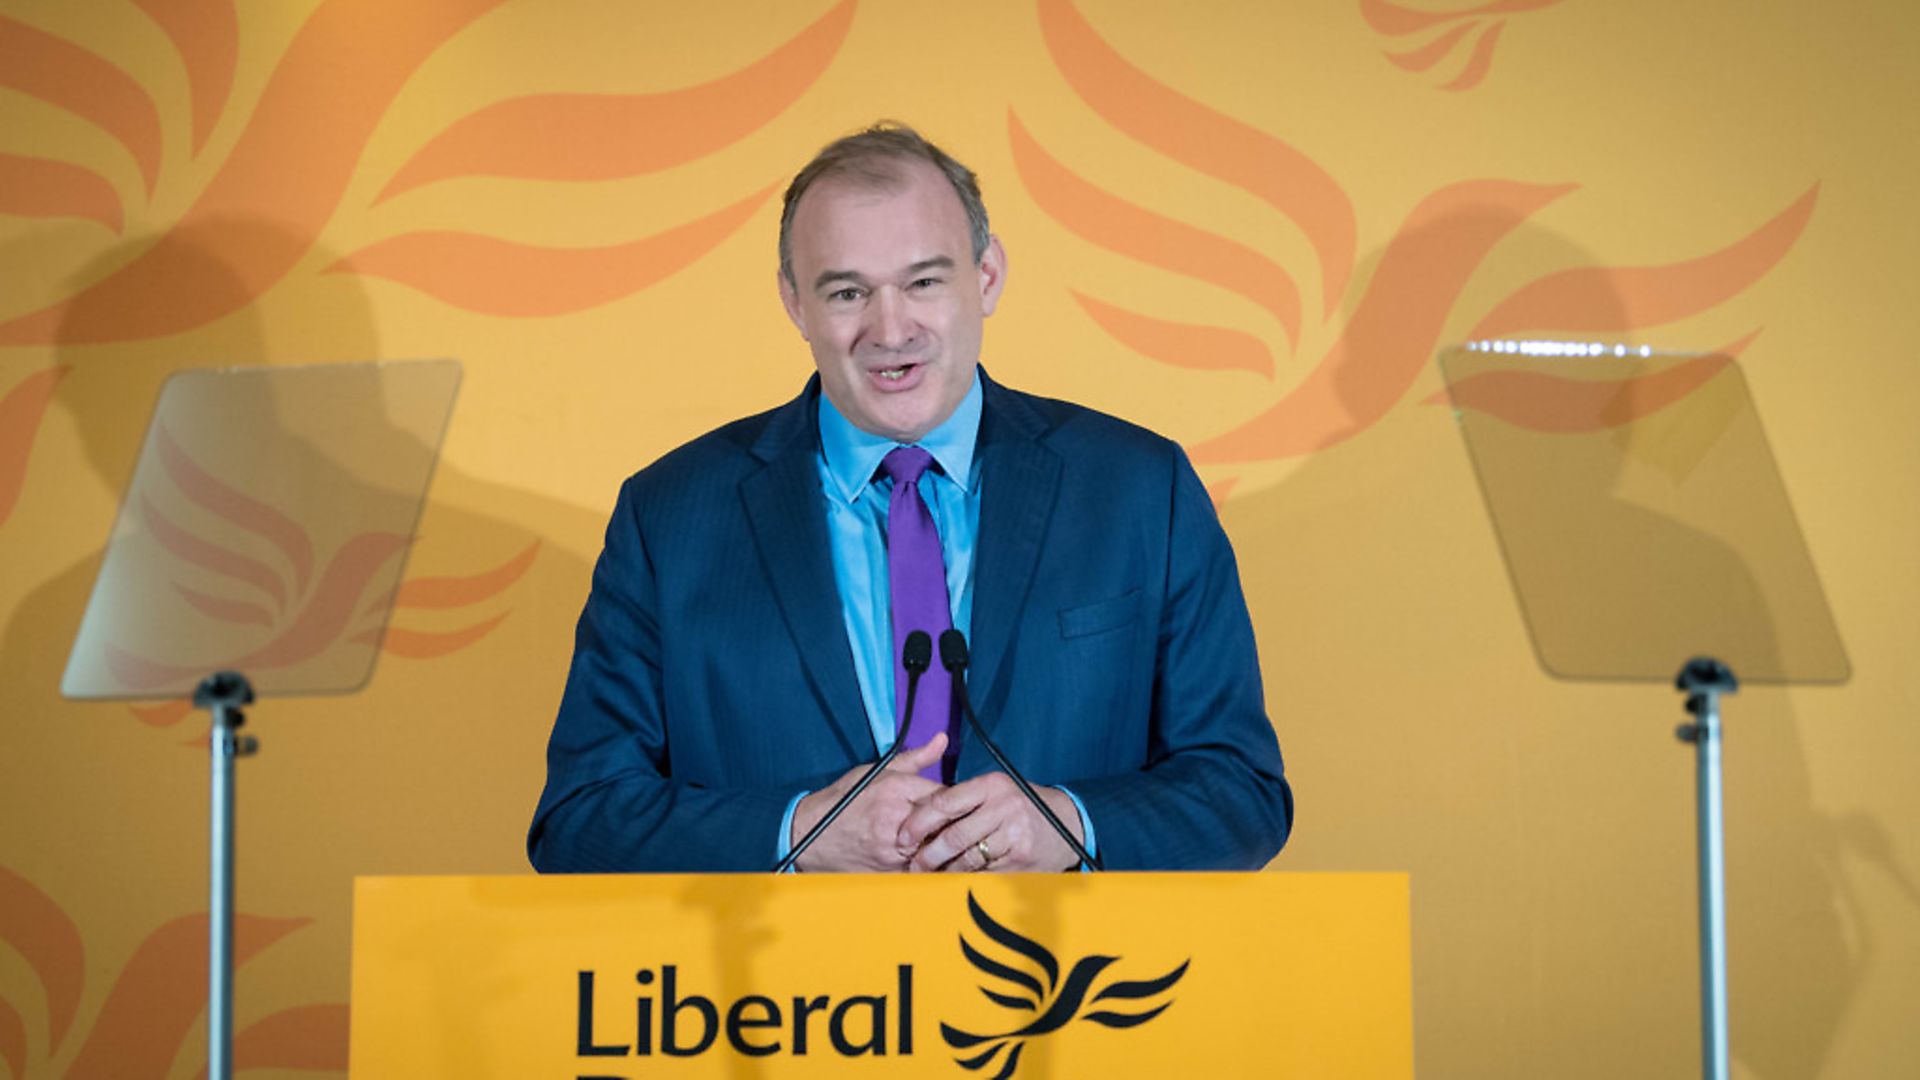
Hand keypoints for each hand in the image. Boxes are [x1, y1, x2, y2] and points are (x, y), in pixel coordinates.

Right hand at [789, 734, 946, 871]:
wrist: (810, 835)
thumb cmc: (843, 801)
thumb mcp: (876, 771)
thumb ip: (915, 758)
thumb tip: (941, 739)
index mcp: (895, 789)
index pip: (945, 794)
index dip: (956, 800)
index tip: (960, 803)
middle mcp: (896, 818)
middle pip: (945, 823)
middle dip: (954, 824)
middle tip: (961, 824)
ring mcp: (892, 848)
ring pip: (935, 849)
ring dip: (943, 846)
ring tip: (947, 842)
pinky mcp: (888, 871)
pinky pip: (921, 871)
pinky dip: (928, 865)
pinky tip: (930, 860)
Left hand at [897, 772, 1083, 871]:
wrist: (1068, 822)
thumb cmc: (1021, 807)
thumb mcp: (996, 792)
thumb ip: (964, 801)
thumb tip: (919, 818)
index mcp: (991, 785)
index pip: (944, 802)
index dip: (919, 822)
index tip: (903, 837)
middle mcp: (1003, 805)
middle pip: (953, 836)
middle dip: (928, 855)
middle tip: (914, 866)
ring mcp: (1014, 832)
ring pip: (967, 859)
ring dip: (945, 871)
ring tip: (931, 876)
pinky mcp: (1020, 856)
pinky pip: (985, 872)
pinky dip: (968, 878)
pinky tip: (957, 881)